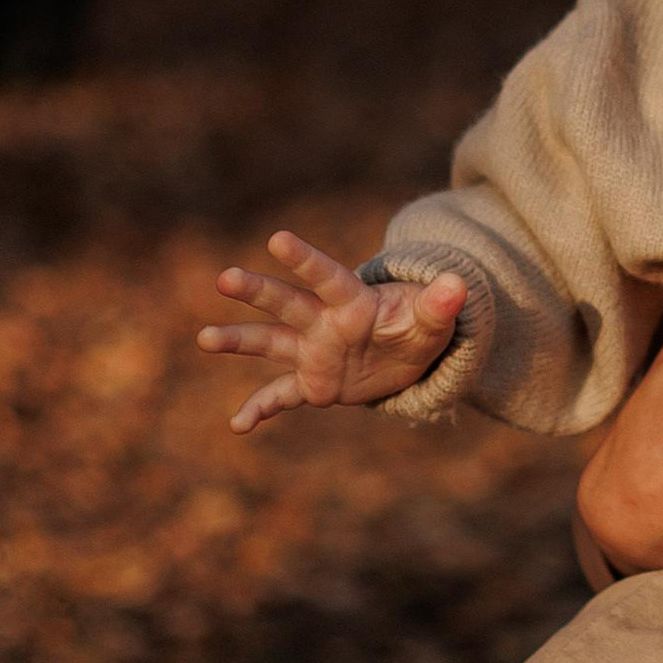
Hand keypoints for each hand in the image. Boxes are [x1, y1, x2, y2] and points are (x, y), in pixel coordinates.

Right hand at [198, 230, 465, 433]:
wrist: (407, 354)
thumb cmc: (418, 325)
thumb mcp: (434, 318)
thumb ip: (440, 304)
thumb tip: (458, 284)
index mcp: (353, 301)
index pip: (327, 276)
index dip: (305, 259)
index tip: (277, 238)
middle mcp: (323, 322)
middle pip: (287, 303)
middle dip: (258, 291)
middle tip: (225, 278)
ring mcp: (312, 352)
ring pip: (270, 343)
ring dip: (238, 341)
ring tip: (205, 338)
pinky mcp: (311, 383)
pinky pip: (281, 395)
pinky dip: (260, 409)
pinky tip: (238, 425)